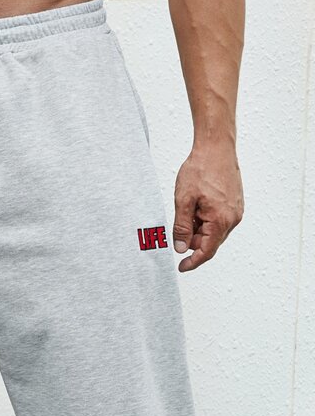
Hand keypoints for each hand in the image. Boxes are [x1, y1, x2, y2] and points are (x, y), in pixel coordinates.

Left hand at [172, 142, 243, 271]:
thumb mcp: (183, 200)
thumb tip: (181, 249)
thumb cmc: (200, 169)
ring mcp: (236, 211)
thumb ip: (182, 228)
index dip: (193, 262)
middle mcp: (232, 218)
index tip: (181, 267)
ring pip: (214, 232)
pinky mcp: (235, 204)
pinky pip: (219, 221)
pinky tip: (197, 206)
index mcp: (220, 220)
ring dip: (199, 229)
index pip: (207, 251)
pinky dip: (206, 220)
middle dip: (193, 240)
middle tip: (179, 226)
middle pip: (210, 242)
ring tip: (189, 208)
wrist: (216, 147)